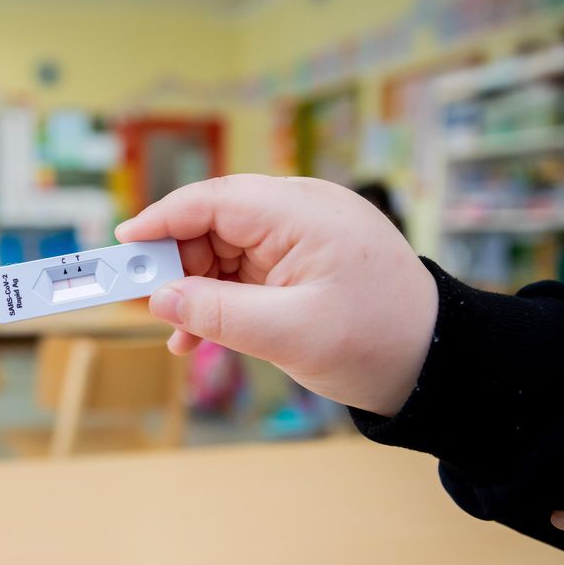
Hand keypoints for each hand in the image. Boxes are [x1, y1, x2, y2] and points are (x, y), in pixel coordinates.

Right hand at [115, 174, 437, 416]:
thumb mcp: (289, 335)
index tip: (122, 246)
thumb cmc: (376, 344)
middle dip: (177, 262)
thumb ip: (217, 313)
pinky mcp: (305, 259)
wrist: (440, 364)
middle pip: (214, 221)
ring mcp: (304, 234)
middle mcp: (301, 211)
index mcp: (303, 212)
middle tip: (148, 304)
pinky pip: (247, 267)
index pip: (213, 200)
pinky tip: (200, 335)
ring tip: (179, 335)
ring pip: (225, 247)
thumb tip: (160, 299)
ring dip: (197, 287)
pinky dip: (221, 297)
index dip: (161, 220)